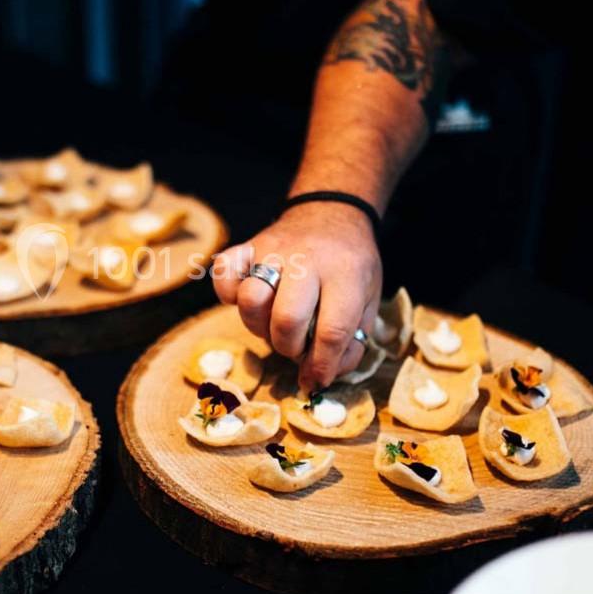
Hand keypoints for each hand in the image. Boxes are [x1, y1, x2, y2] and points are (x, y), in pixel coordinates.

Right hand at [212, 202, 382, 391]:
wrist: (332, 214)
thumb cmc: (352, 265)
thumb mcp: (369, 299)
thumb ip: (351, 342)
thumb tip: (317, 378)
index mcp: (345, 273)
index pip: (332, 331)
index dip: (322, 366)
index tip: (317, 379)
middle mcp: (307, 259)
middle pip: (286, 319)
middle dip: (289, 348)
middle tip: (297, 347)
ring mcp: (273, 249)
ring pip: (250, 299)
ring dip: (259, 326)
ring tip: (273, 324)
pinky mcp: (247, 245)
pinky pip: (223, 273)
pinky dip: (228, 293)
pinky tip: (246, 299)